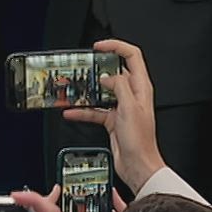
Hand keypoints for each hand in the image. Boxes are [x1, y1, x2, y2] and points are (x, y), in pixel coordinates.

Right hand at [62, 39, 163, 193]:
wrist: (138, 166)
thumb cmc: (140, 141)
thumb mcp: (129, 108)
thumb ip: (118, 87)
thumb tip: (107, 76)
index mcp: (141, 87)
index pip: (132, 56)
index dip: (116, 46)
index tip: (99, 46)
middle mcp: (132, 94)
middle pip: (114, 71)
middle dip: (97, 68)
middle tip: (83, 66)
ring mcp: (122, 107)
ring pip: (102, 91)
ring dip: (87, 90)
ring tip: (73, 89)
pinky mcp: (113, 119)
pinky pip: (95, 110)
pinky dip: (83, 110)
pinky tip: (71, 111)